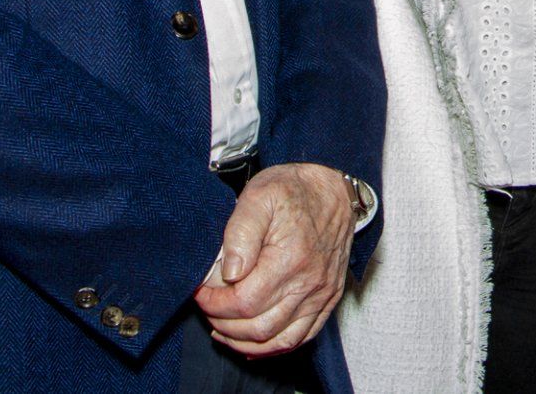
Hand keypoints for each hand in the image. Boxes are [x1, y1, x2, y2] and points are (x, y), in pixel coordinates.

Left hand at [195, 162, 354, 356]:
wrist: (334, 189)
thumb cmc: (294, 190)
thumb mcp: (260, 195)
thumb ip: (240, 232)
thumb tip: (230, 273)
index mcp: (291, 259)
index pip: (243, 302)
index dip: (214, 304)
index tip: (201, 292)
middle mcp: (310, 283)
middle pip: (258, 328)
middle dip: (223, 323)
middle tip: (209, 307)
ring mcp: (321, 294)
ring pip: (278, 340)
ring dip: (244, 341)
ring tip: (223, 326)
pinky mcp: (328, 298)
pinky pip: (301, 337)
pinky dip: (273, 346)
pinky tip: (253, 340)